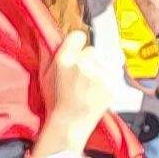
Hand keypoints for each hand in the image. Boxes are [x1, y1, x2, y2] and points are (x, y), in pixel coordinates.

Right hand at [37, 28, 113, 145]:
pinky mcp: (112, 84)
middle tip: (81, 76)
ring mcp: (99, 74)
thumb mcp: (45, 75)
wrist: (70, 122)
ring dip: (99, 69)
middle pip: (92, 50)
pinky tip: (97, 89)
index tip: (77, 50)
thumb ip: (51, 54)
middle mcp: (83, 64)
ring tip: (89, 85)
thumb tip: (55, 34)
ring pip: (104, 61)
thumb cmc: (56, 101)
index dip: (78, 43)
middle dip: (88, 60)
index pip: (78, 36)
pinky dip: (108, 78)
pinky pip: (113, 71)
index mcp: (64, 60)